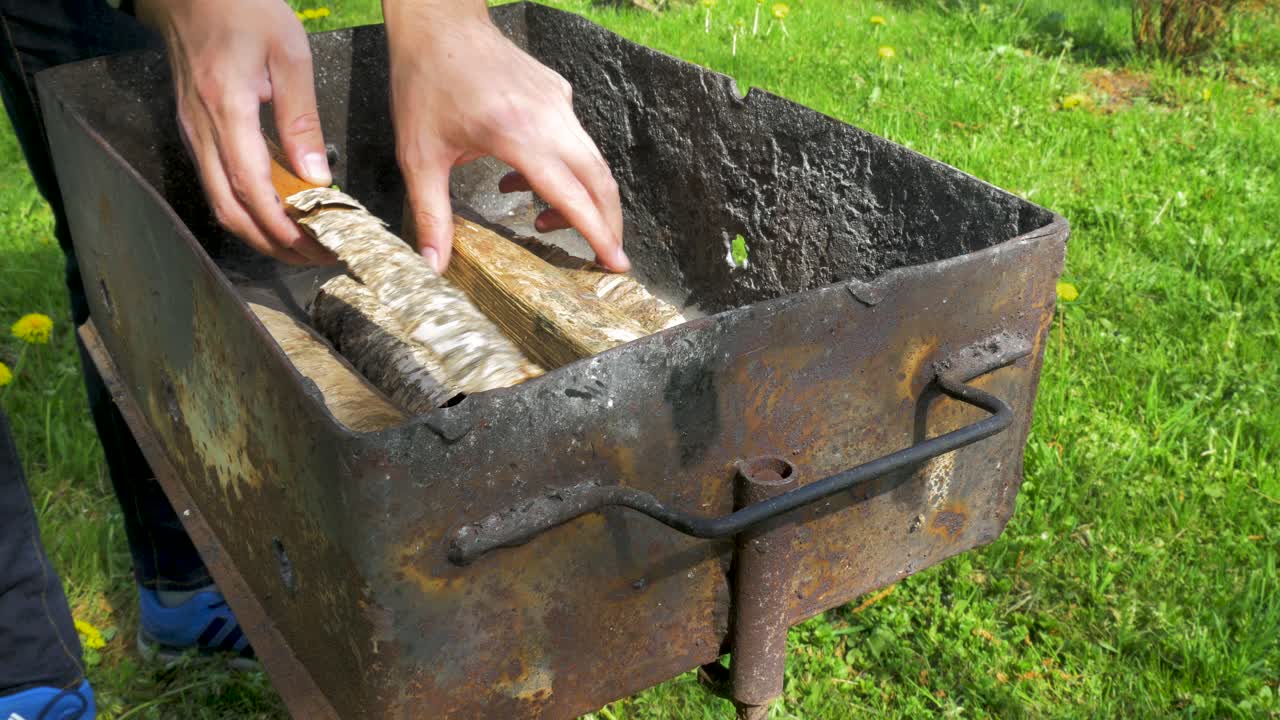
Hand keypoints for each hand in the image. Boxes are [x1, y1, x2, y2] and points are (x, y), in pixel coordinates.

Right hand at [138, 0, 335, 264]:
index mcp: (227, 110)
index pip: (253, 190)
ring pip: (221, 204)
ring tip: (301, 246)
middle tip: (315, 259)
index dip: (284, 228)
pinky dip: (247, 210)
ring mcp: (193, 133)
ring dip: (260, 233)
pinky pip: (218, 184)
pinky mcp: (194, 131)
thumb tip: (318, 178)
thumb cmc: (244, 10)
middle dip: (274, 245)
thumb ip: (302, 119)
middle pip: (232, 211)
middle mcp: (202, 130)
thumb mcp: (289, 56)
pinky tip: (277, 215)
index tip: (317, 247)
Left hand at [384, 1, 628, 272]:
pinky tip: (523, 179)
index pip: (572, 195)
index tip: (617, 264)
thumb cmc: (424, 83)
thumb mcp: (419, 157)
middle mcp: (548, 117)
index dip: (597, 234)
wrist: (437, 22)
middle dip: (607, 223)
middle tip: (603, 257)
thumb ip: (431, 215)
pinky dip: (564, 169)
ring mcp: (558, 102)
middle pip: (599, 180)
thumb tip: (432, 267)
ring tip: (540, 222)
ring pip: (591, 160)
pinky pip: (574, 139)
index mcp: (516, 134)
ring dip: (580, 198)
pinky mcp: (558, 92)